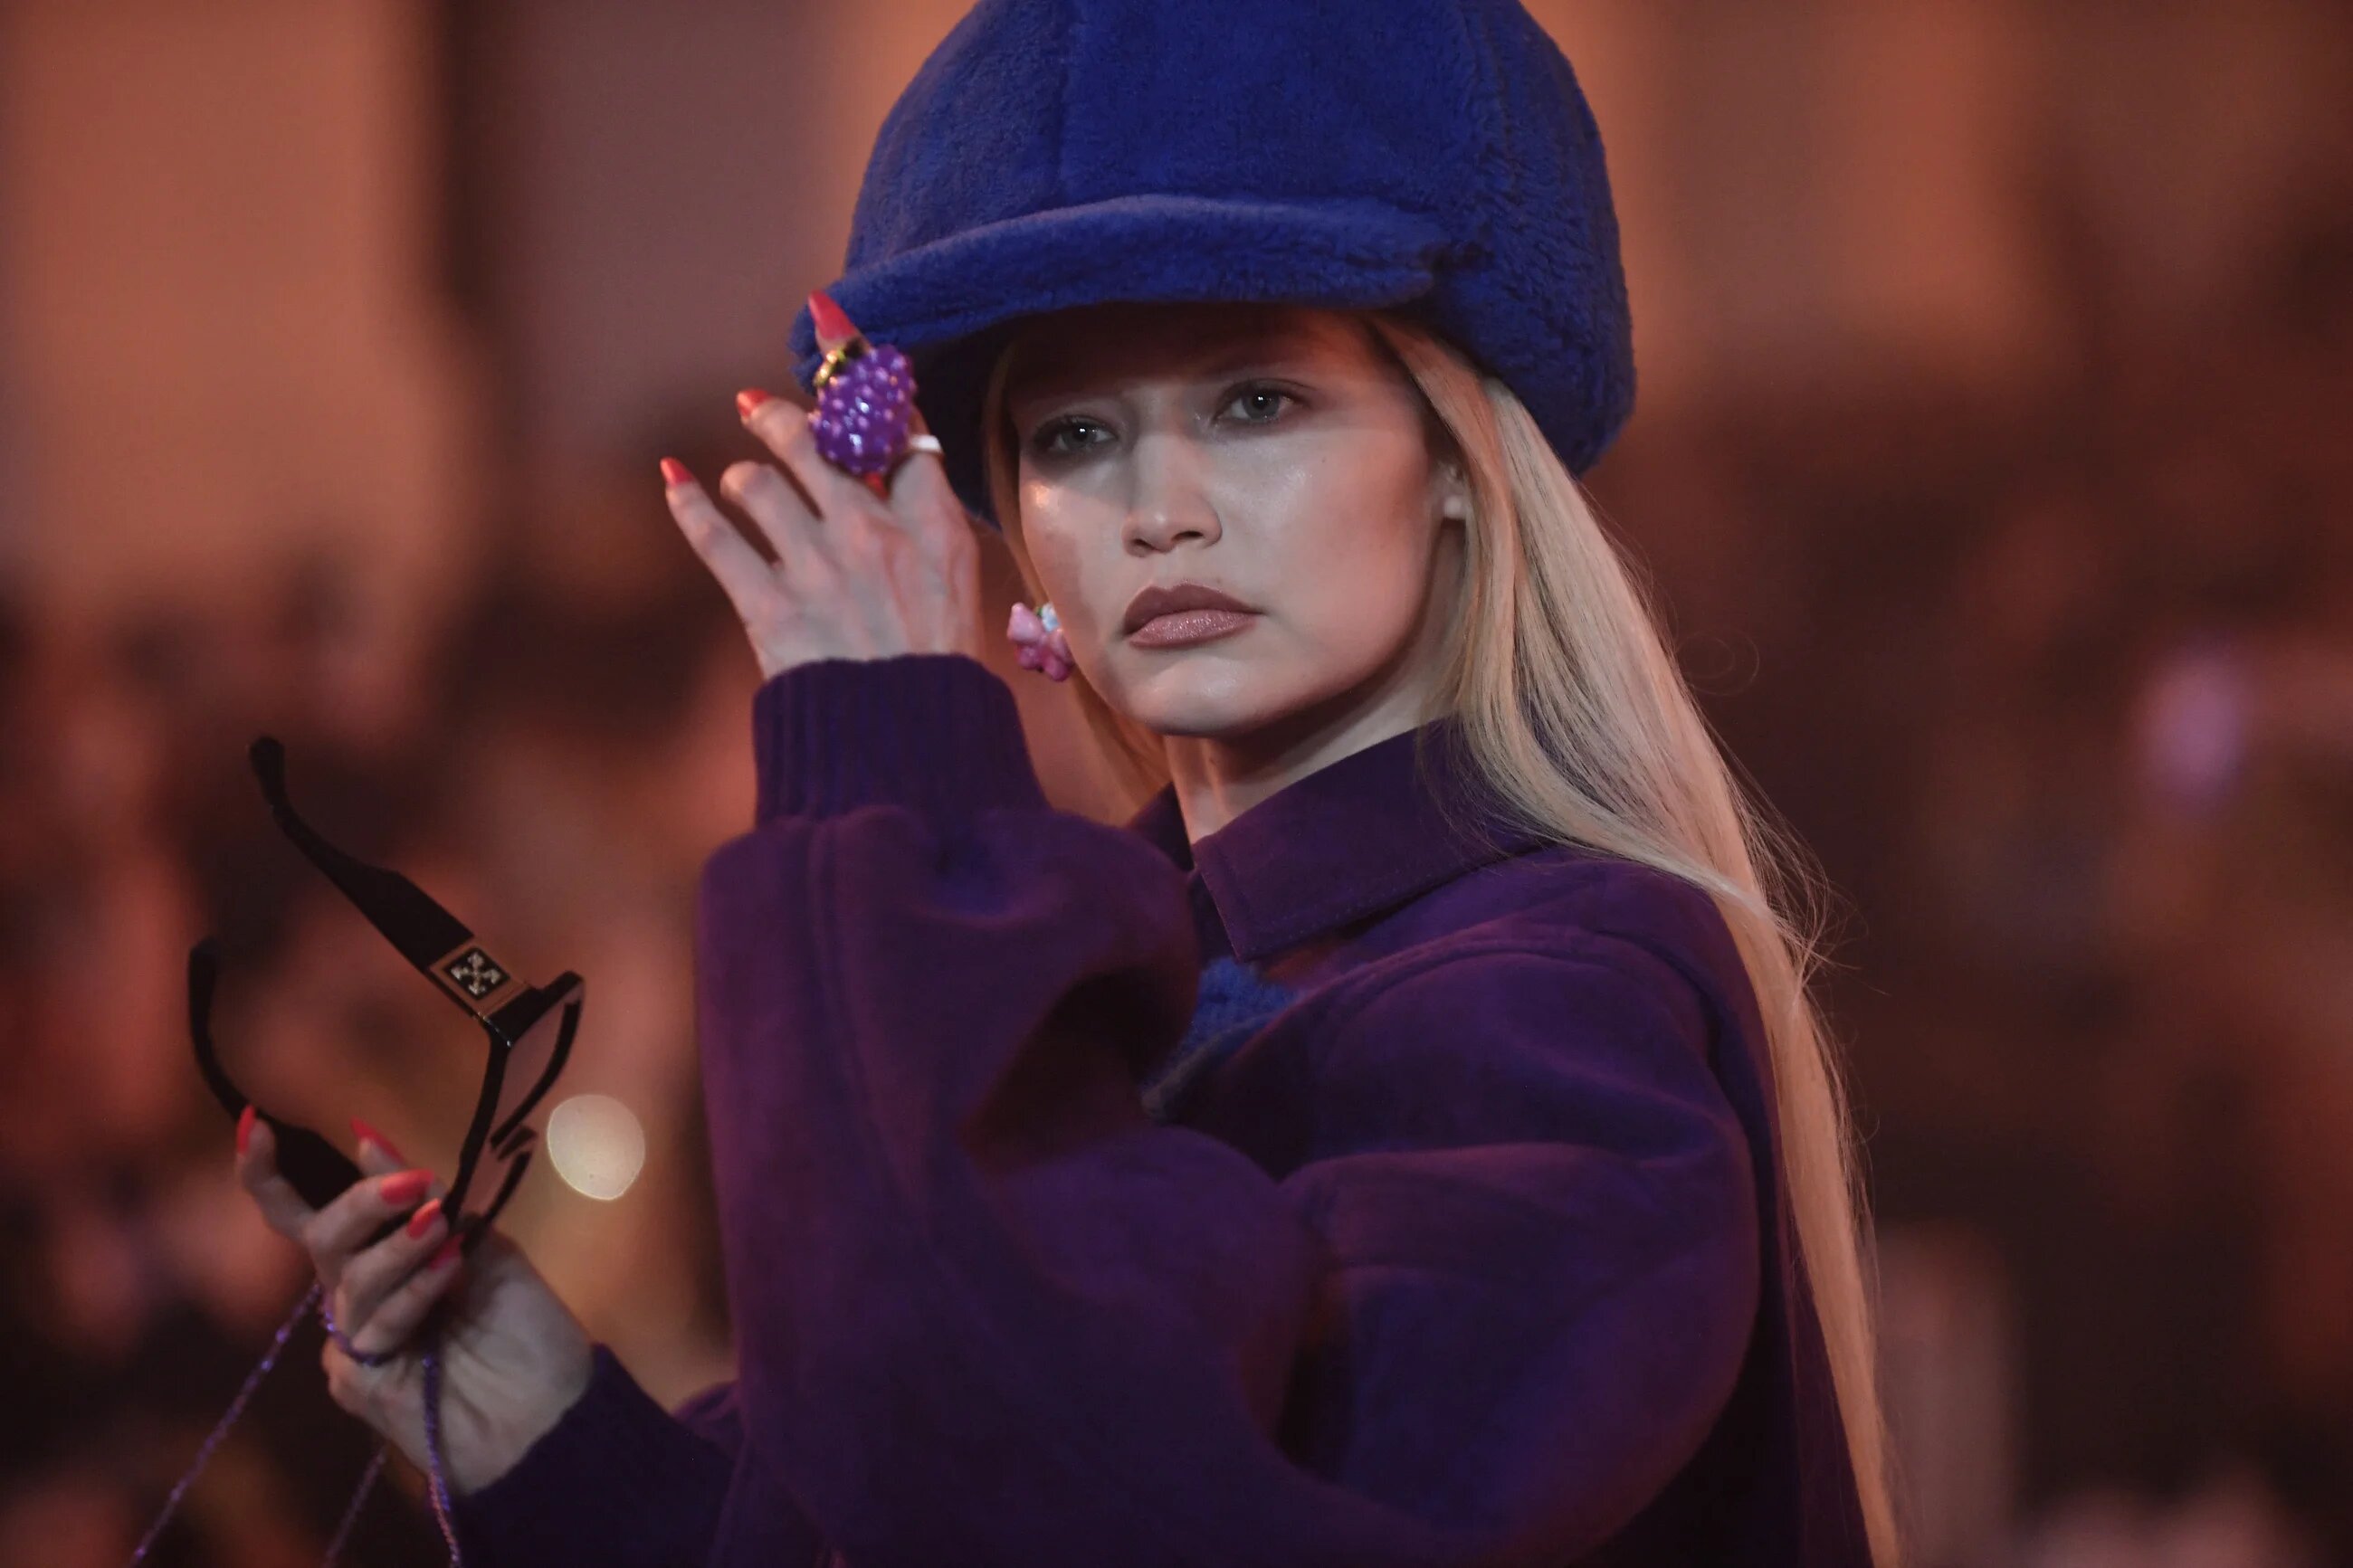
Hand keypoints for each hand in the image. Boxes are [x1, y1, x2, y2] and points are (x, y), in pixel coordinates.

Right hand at [234, 1113, 594, 1496]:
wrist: (550, 1406)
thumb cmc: (522, 1327)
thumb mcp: (479, 1244)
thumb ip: (425, 1198)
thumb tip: (365, 1133)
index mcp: (379, 1259)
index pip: (309, 1216)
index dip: (270, 1177)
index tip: (257, 1126)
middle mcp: (356, 1298)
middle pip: (322, 1239)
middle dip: (361, 1203)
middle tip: (417, 1186)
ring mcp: (354, 1341)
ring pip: (349, 1278)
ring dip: (400, 1247)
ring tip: (444, 1233)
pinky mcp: (358, 1379)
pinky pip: (373, 1323)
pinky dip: (414, 1292)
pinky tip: (450, 1278)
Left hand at [662, 296, 983, 680]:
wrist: (901, 739)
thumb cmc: (934, 660)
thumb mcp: (957, 577)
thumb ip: (927, 510)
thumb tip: (897, 448)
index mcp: (927, 525)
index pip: (895, 428)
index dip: (863, 378)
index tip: (835, 335)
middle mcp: (869, 534)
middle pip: (812, 441)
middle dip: (778, 418)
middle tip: (759, 408)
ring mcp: (815, 569)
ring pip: (758, 484)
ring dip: (744, 477)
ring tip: (742, 483)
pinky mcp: (768, 608)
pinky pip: (714, 538)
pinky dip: (689, 504)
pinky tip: (675, 480)